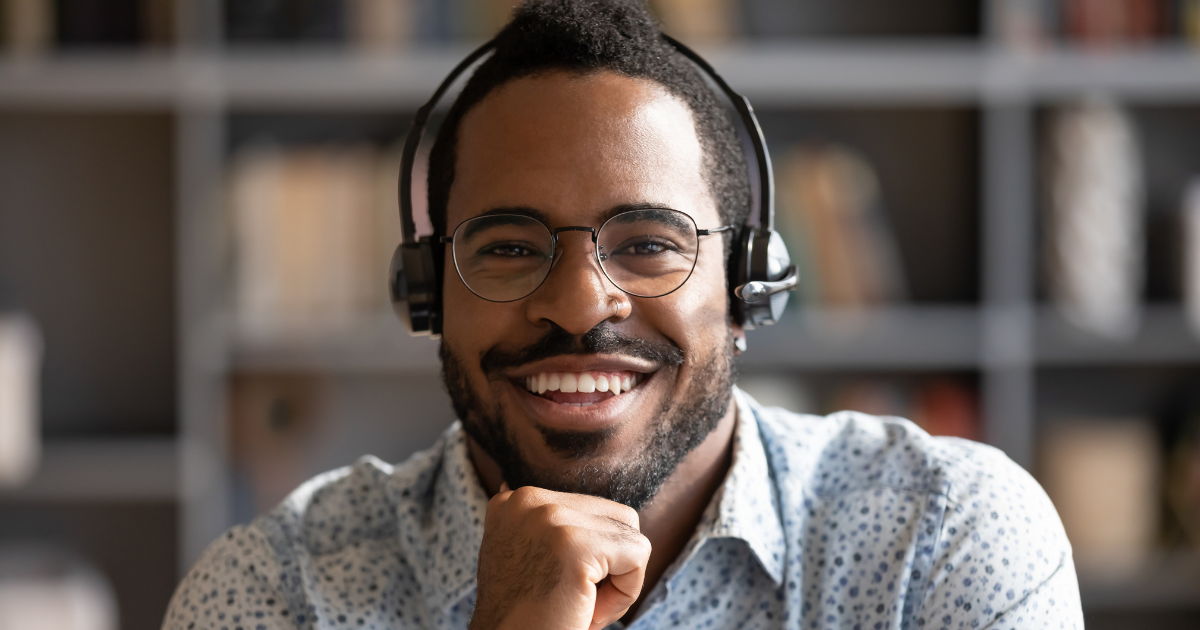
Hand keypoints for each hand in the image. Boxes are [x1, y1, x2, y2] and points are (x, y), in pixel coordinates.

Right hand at [469, 484, 651, 629]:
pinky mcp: (575, 544)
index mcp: (515, 500)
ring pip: (630, 534)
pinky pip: (639, 555)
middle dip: (609, 564)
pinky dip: (625, 593)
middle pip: (616, 516)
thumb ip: (548, 529)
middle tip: (572, 600)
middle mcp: (527, 500)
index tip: (555, 587)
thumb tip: (582, 510)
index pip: (591, 510)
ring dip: (616, 579)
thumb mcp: (524, 557)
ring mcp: (549, 518)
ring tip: (577, 604)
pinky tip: (586, 611)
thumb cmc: (524, 618)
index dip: (591, 557)